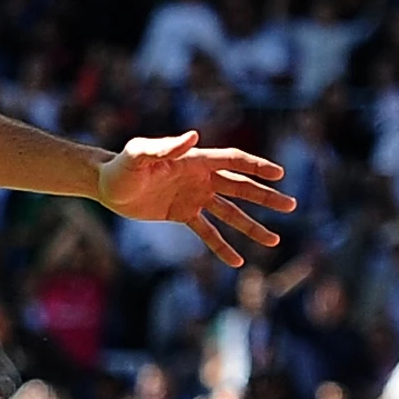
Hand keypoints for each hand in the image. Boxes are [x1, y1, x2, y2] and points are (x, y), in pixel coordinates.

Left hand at [96, 130, 292, 267]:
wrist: (107, 185)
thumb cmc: (122, 165)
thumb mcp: (140, 154)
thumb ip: (165, 147)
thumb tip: (193, 137)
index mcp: (196, 161)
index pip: (234, 162)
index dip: (257, 167)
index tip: (280, 175)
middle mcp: (201, 178)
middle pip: (241, 187)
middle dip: (266, 197)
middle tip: (291, 206)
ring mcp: (194, 197)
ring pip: (230, 213)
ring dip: (252, 226)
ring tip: (274, 240)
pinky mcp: (183, 215)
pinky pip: (207, 232)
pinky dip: (222, 246)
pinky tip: (237, 262)